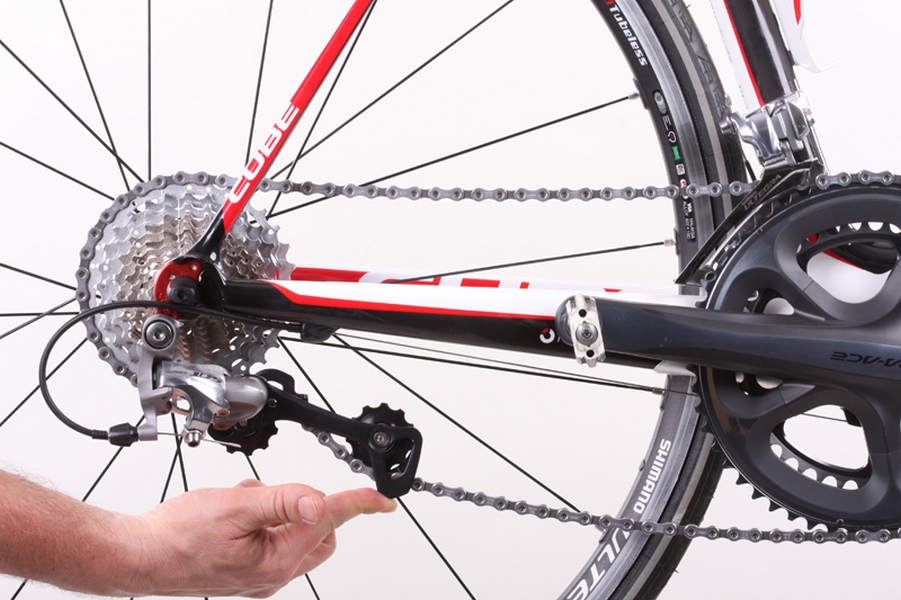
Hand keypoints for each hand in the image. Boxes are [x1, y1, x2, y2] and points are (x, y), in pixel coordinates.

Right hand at [122, 480, 395, 597]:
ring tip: (242, 504)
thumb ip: (282, 500)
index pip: (329, 520)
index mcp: (278, 559)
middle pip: (320, 530)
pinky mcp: (248, 569)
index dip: (359, 503)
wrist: (137, 555)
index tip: (384, 499)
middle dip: (305, 505)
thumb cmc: (175, 535)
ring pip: (296, 531)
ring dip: (279, 510)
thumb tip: (320, 502)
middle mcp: (275, 572)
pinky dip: (263, 518)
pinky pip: (273, 537)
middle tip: (272, 493)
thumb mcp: (234, 507)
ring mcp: (261, 574)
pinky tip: (233, 514)